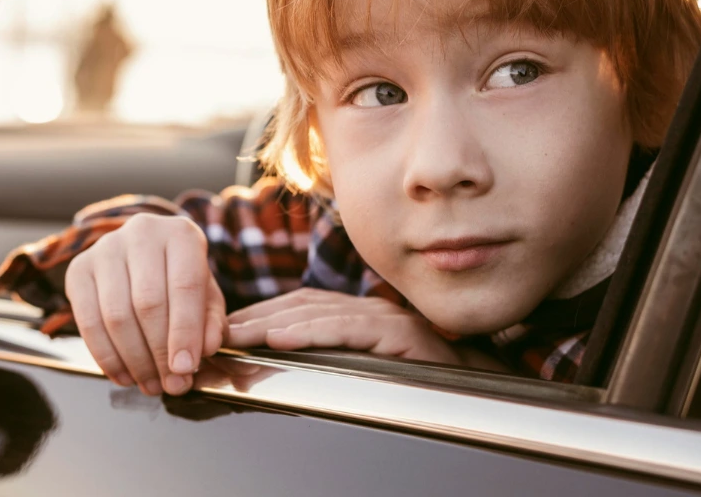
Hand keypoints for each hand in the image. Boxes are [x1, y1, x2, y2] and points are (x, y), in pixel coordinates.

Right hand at [64, 213, 226, 396]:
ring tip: (150, 384)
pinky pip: (88, 322)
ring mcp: (105, 249)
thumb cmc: (180, 278)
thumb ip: (211, 322)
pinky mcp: (78, 269)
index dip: (185, 332)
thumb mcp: (207, 296)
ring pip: (116, 316)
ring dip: (134, 360)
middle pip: (148, 303)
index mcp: (181, 234)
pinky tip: (123, 375)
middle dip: (159, 353)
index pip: (185, 286)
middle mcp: (141, 232)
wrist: (145, 255)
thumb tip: (204, 350)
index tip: (185, 369)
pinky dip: (106, 356)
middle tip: (170, 385)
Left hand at [224, 288, 463, 365]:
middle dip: (255, 317)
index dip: (261, 313)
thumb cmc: (424, 386)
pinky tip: (281, 339)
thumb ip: (336, 359)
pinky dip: (311, 333)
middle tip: (218, 332)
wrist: (483, 396)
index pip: (300, 306)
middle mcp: (371, 310)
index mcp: (360, 316)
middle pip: (300, 305)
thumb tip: (284, 364)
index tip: (225, 329)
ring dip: (272, 323)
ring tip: (238, 335)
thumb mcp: (369, 370)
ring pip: (318, 314)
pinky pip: (348, 330)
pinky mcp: (401, 336)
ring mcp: (387, 320)